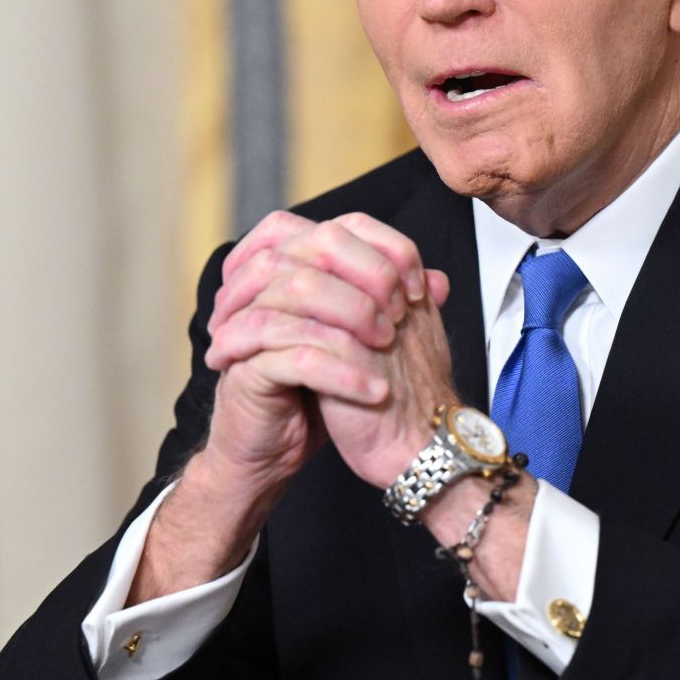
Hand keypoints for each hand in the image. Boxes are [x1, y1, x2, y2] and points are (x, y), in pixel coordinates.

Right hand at [134, 210, 436, 598]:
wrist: (274, 451)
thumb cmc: (316, 394)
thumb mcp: (362, 345)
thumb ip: (393, 308)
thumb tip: (437, 280)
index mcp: (291, 273)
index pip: (333, 227)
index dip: (381, 247)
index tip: (417, 286)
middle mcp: (262, 290)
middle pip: (310, 247)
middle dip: (366, 275)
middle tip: (401, 313)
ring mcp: (246, 325)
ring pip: (293, 293)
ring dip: (350, 315)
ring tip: (387, 344)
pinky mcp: (242, 368)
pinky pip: (288, 356)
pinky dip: (337, 370)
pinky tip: (372, 389)